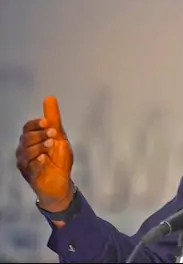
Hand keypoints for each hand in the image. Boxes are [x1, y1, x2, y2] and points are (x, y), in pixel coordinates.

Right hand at [16, 96, 74, 212]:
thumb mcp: (60, 137)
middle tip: (53, 134)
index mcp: (31, 139)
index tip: (48, 122)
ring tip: (51, 145)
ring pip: (26, 151)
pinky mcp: (29, 175)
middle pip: (26, 138)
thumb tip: (50, 98)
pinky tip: (43, 159)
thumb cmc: (59, 158)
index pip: (27, 127)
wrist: (62, 181)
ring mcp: (25, 163)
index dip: (36, 124)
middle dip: (40, 134)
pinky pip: (29, 166)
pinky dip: (36, 161)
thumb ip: (54, 119)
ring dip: (39, 146)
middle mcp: (24, 150)